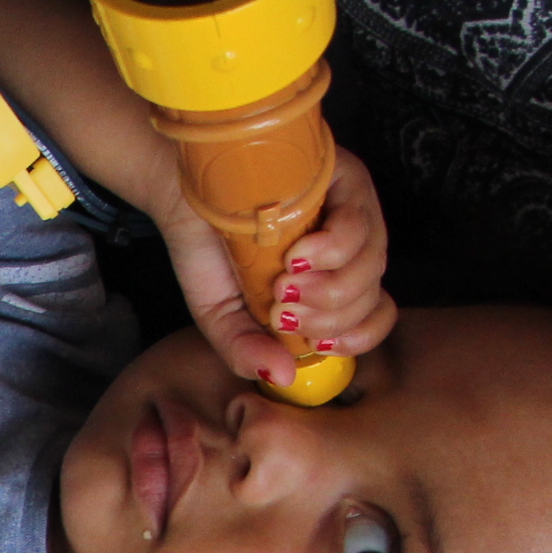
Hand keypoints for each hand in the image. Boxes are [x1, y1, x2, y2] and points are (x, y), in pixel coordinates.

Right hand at [154, 146, 396, 392]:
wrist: (177, 193)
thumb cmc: (205, 253)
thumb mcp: (220, 317)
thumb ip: (245, 350)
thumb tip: (285, 375)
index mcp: (329, 281)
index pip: (374, 316)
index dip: (357, 337)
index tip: (316, 344)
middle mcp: (348, 247)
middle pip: (373, 296)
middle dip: (328, 318)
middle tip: (281, 314)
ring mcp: (350, 209)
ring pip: (371, 264)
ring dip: (329, 289)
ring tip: (283, 286)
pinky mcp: (342, 177)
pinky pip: (359, 222)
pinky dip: (332, 249)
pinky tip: (296, 255)